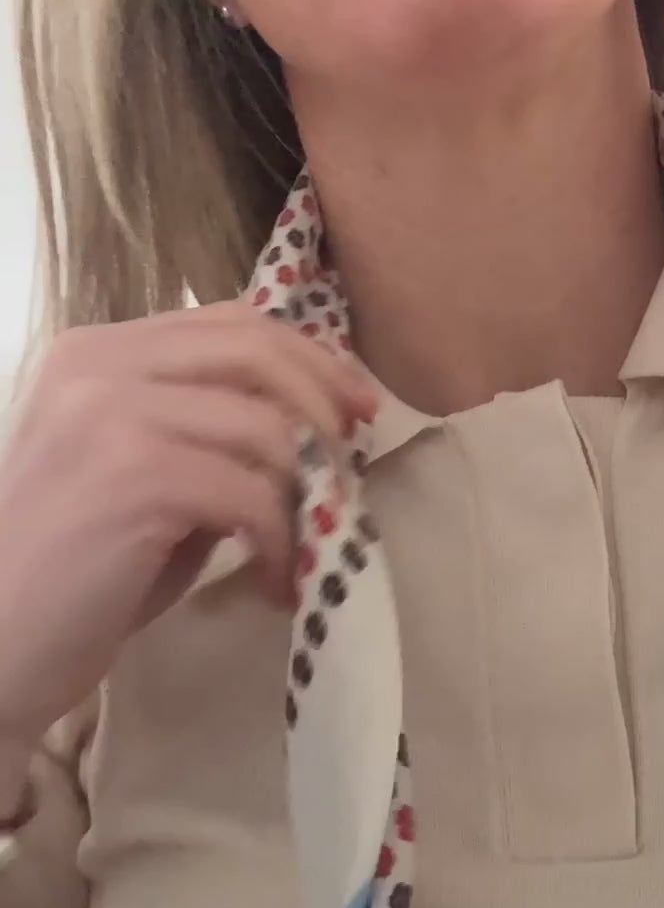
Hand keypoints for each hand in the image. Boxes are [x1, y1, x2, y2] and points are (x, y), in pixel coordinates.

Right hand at [0, 304, 375, 752]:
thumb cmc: (66, 575)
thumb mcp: (138, 481)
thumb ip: (203, 439)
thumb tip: (304, 434)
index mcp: (94, 354)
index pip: (227, 323)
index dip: (307, 358)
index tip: (352, 406)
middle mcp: (99, 366)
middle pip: (254, 349)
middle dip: (324, 402)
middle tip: (353, 460)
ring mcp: (113, 415)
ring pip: (265, 426)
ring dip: (307, 491)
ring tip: (308, 544)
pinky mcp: (136, 477)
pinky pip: (253, 496)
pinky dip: (282, 543)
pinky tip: (273, 584)